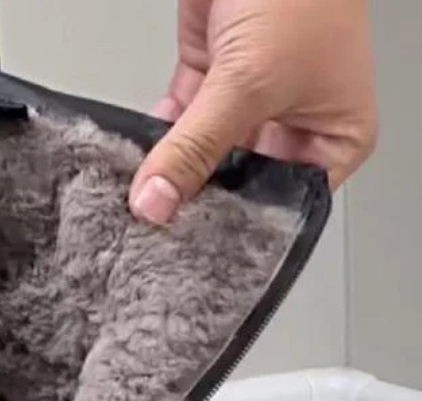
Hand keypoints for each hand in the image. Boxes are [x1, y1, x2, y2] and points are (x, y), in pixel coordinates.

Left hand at [131, 0, 377, 224]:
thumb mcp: (248, 85)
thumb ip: (196, 149)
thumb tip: (157, 201)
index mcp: (335, 137)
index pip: (285, 204)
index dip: (240, 226)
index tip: (194, 247)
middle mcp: (294, 125)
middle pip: (238, 184)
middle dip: (198, 201)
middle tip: (159, 228)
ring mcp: (250, 103)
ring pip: (203, 157)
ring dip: (172, 173)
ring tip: (141, 200)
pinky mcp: (211, 81)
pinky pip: (180, 126)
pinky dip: (157, 141)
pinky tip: (137, 162)